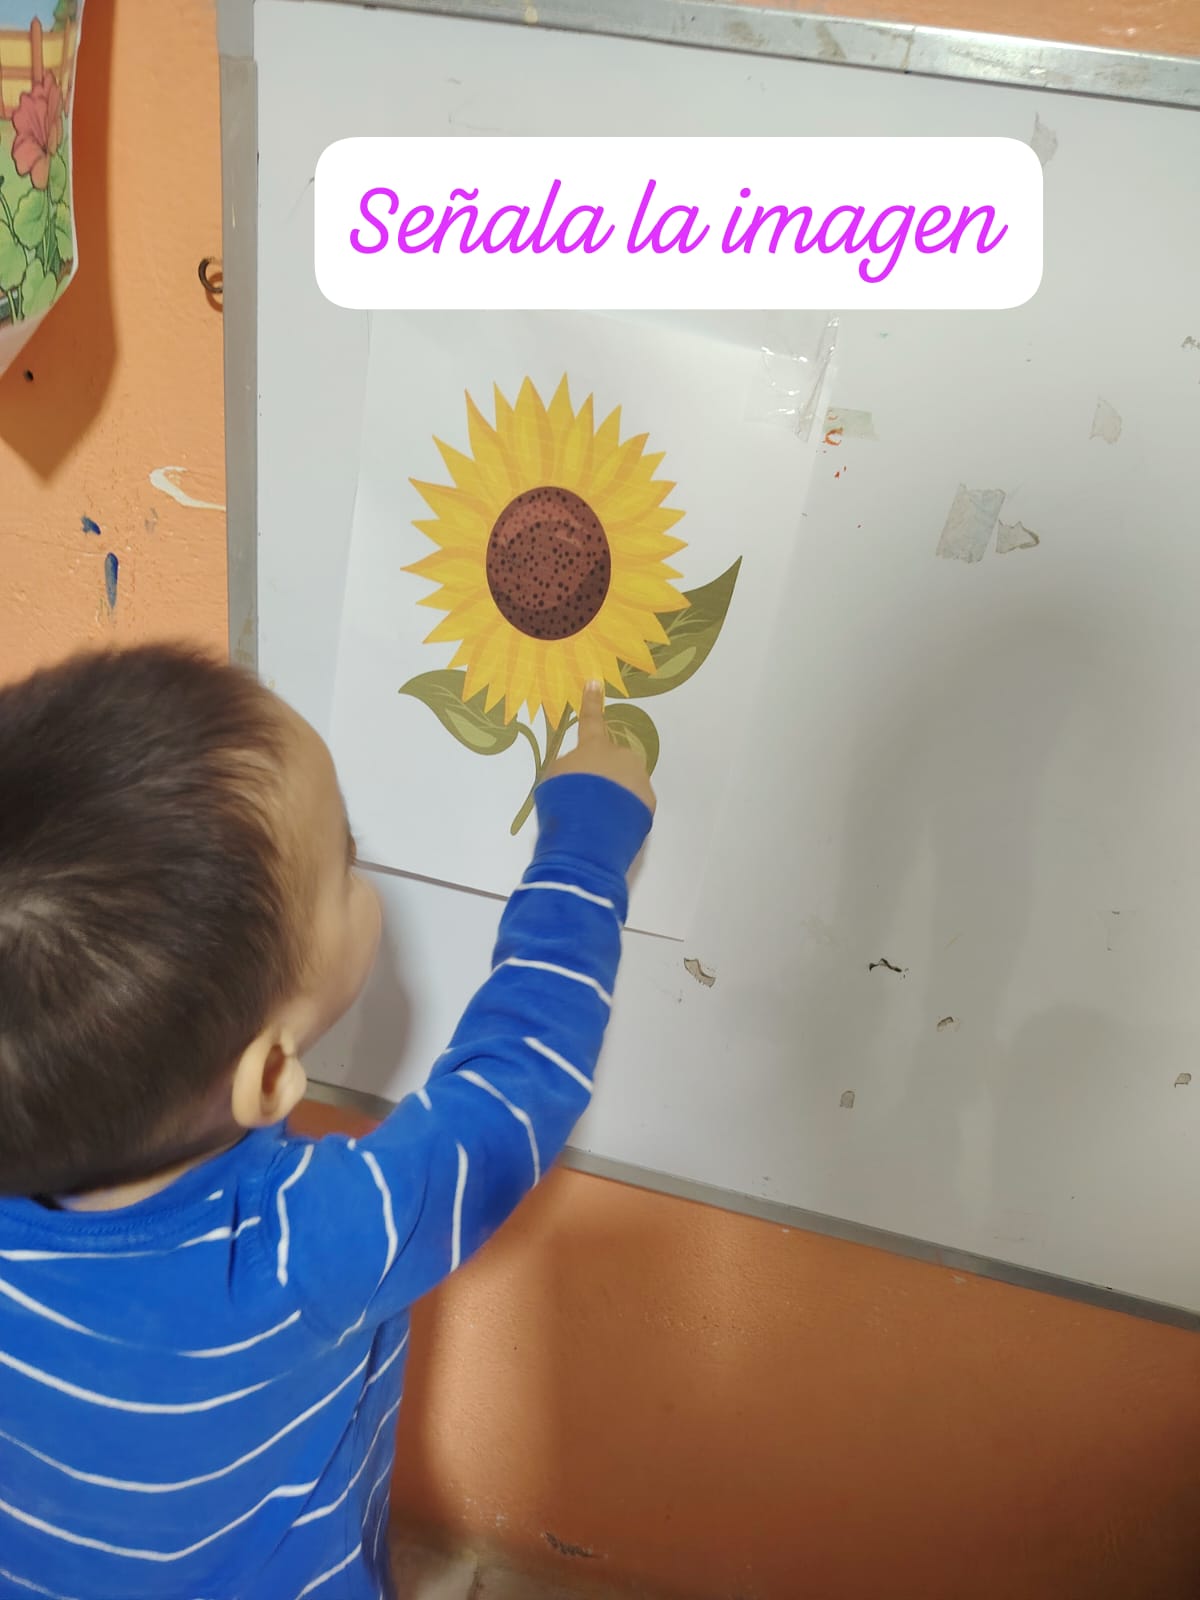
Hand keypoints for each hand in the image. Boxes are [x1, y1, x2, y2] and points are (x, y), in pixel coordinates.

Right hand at [541, 682, 656, 814]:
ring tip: (598, 817)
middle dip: (602, 776)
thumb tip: (582, 771)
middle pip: (611, 761)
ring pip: (625, 782)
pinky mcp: (648, 800)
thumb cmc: (566, 797)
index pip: (590, 720)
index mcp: (593, 747)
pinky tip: (612, 824)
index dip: (591, 702)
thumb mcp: (555, 777)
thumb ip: (570, 767)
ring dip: (614, 794)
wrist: (591, 827)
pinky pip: (634, 802)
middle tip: (586, 798)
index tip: (594, 682)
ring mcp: (637, 777)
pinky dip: (624, 811)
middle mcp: (620, 756)